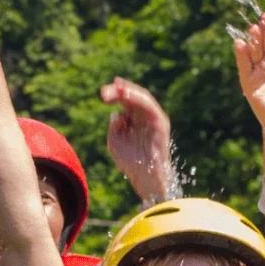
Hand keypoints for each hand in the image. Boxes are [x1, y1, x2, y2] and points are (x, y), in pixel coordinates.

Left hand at [101, 77, 173, 204]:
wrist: (146, 177)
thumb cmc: (130, 162)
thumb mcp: (115, 141)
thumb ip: (114, 125)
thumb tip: (118, 113)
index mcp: (134, 119)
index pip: (124, 101)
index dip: (114, 94)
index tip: (103, 95)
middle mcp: (144, 116)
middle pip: (132, 97)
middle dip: (118, 91)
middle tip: (105, 93)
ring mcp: (154, 118)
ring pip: (142, 98)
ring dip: (129, 91)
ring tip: (116, 88)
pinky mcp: (160, 122)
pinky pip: (150, 106)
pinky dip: (138, 99)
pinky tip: (127, 96)